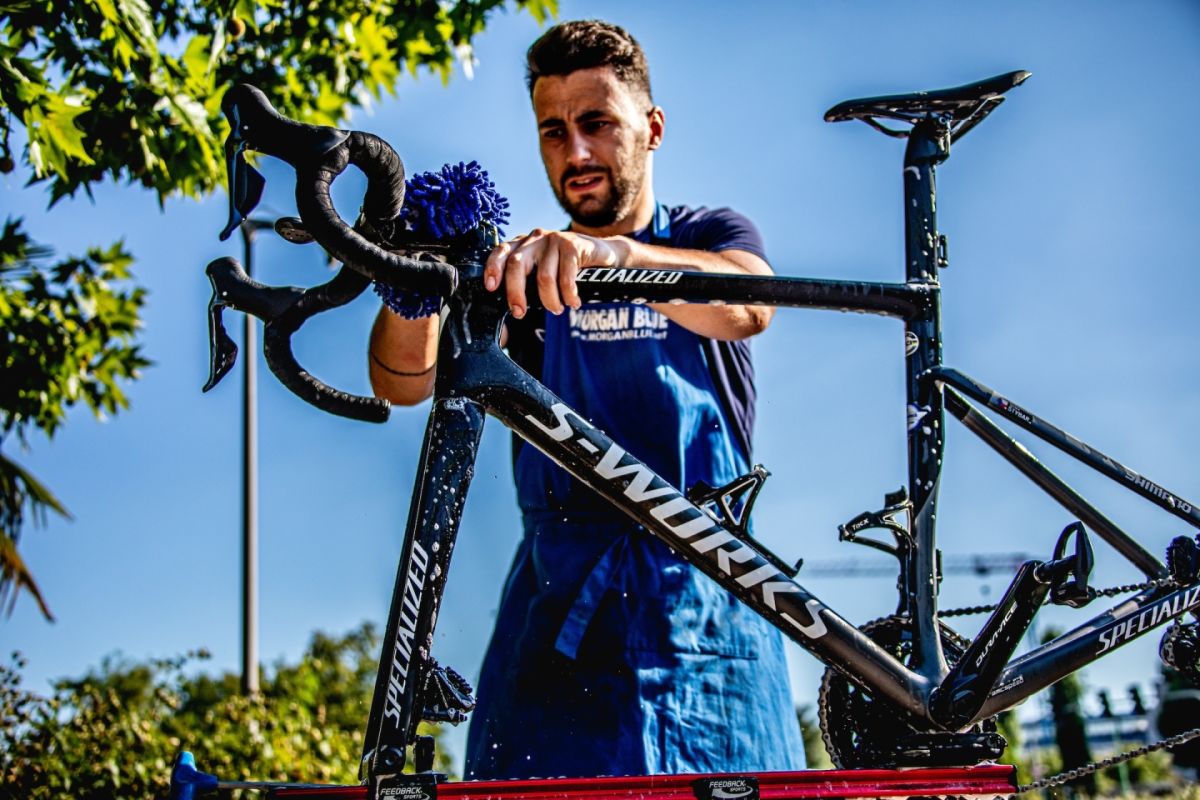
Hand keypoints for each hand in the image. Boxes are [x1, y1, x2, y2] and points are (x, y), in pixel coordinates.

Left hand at [483, 229, 628, 317]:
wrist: (603, 256)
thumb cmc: (568, 268)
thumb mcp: (544, 271)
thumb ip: (528, 281)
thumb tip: (512, 308)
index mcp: (523, 244)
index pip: (501, 251)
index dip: (493, 268)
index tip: (490, 287)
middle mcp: (536, 238)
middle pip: (517, 264)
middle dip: (515, 293)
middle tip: (520, 313)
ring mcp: (554, 239)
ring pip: (543, 277)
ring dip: (550, 300)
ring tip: (557, 309)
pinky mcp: (573, 245)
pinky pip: (565, 278)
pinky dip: (568, 296)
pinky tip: (574, 302)